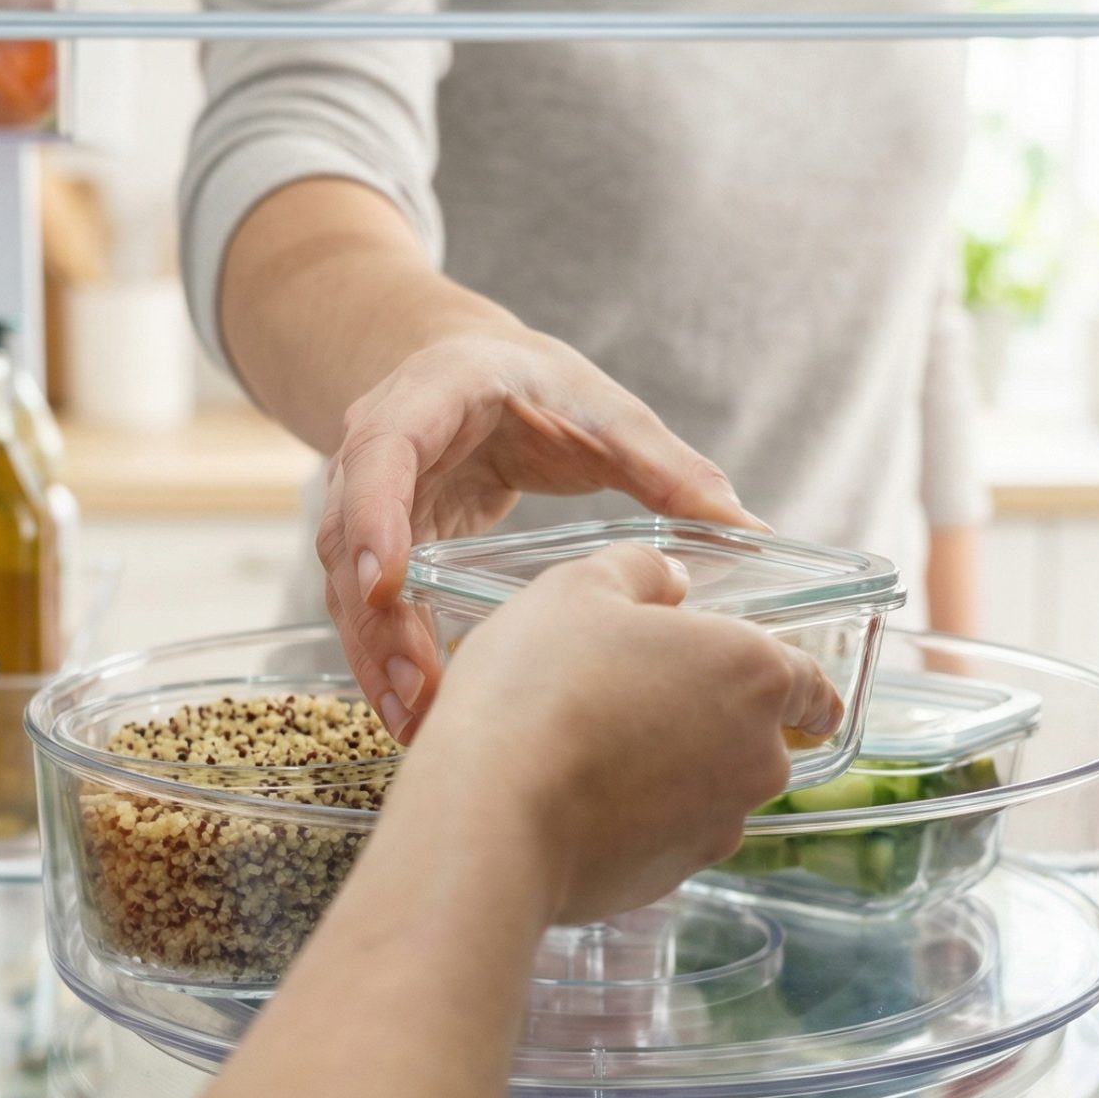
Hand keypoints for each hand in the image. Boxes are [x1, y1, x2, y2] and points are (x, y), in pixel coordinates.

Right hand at [316, 326, 762, 739]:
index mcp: (430, 395)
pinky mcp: (378, 552)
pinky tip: (418, 718)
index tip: (390, 583)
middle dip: (377, 615)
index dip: (379, 515)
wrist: (482, 376)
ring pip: (349, 585)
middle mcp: (378, 449)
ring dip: (377, 655)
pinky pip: (370, 612)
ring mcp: (367, 503)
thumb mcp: (606, 413)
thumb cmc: (542, 389)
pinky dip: (388, 663)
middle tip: (417, 685)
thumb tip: (749, 529)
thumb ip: (669, 469)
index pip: (382, 451)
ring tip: (416, 721)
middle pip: (351, 535)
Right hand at [398, 544, 842, 925]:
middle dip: (707, 721)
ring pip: (708, 790)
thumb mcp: (579, 588)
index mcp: (753, 673)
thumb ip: (640, 571)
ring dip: (669, 771)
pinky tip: (575, 800)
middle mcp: (757, 757)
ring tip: (589, 751)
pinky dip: (635, 819)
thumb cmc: (540, 687)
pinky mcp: (673, 876)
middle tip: (631, 699)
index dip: (804, 690)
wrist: (492, 816)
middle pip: (753, 737)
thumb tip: (671, 581)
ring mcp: (718, 826)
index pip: (812, 686)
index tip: (802, 701)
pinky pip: (664, 836)